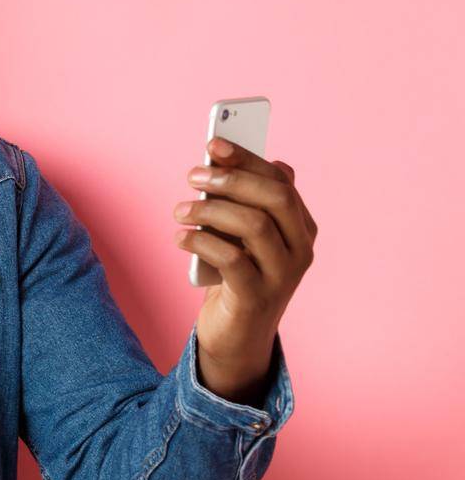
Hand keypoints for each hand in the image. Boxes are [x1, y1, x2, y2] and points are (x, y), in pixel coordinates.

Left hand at [173, 138, 316, 404]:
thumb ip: (241, 201)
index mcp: (300, 227)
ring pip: (254, 225)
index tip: (213, 143)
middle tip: (193, 175)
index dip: (247, 158)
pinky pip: (232, 260)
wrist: (236, 336)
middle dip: (231, 179)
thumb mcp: (239, 235)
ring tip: (180, 210)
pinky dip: (202, 242)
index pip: (280, 181)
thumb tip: (226, 159)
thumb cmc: (236, 276)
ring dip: (210, 210)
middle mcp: (300, 249)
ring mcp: (283, 276)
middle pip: (274, 198)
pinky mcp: (258, 298)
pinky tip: (180, 238)